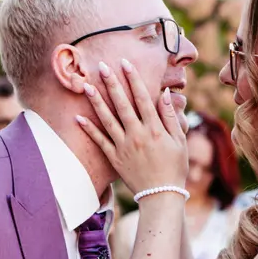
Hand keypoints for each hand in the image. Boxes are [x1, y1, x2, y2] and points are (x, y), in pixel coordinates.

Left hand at [76, 60, 187, 193]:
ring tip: (86, 86)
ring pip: (108, 120)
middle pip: (122, 104)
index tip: (125, 63)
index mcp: (155, 129)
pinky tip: (78, 118)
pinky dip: (89, 130)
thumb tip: (166, 93)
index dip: (134, 79)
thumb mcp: (179, 140)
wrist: (161, 195)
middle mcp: (138, 135)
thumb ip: (170, 116)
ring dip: (96, 102)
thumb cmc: (174, 167)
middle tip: (101, 66)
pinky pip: (99, 142)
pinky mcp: (114, 158)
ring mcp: (124, 147)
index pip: (143, 98)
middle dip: (112, 83)